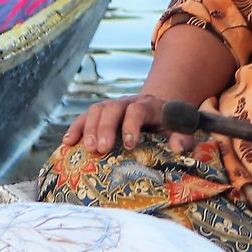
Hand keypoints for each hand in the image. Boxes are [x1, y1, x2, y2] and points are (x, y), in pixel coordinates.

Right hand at [57, 93, 195, 156]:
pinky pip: (84, 117)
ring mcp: (112, 106)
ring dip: (88, 129)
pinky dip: (75, 128)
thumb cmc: (171, 127)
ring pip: (95, 110)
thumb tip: (177, 148)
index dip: (131, 125)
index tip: (130, 145)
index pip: (137, 110)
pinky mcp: (101, 114)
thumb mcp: (182, 130)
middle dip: (105, 128)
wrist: (159, 112)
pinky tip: (67, 143)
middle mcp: (128, 102)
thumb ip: (183, 138)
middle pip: (112, 109)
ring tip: (86, 149)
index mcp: (149, 105)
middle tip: (100, 149)